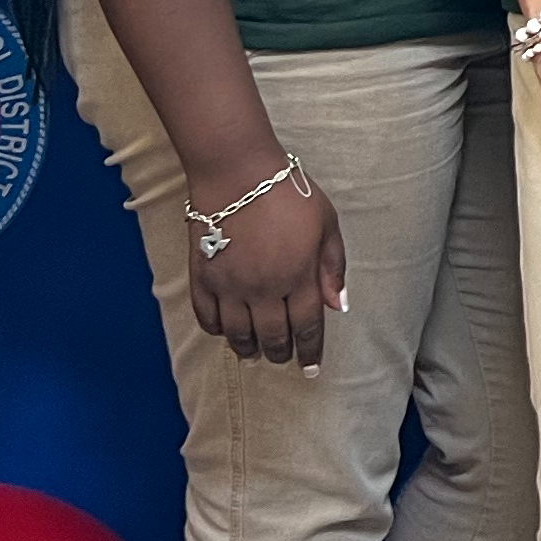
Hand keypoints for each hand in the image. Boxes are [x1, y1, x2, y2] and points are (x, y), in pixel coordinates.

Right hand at [181, 150, 344, 370]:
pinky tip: (225, 332)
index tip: (311, 367)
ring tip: (253, 355)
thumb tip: (337, 306)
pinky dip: (217, 330)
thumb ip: (332, 267)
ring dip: (248, 349)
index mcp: (299, 277)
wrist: (237, 173)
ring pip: (238, 334)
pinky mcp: (203, 277)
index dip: (309, 351)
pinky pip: (207, 316)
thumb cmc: (287, 193)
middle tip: (282, 358)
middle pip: (272, 336)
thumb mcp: (326, 223)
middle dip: (280, 353)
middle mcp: (265, 289)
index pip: (307, 327)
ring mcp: (231, 286)